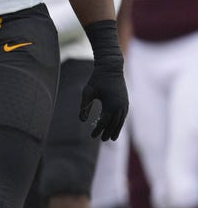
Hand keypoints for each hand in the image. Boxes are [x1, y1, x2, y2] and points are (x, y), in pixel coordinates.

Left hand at [80, 21, 127, 141]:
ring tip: (111, 137)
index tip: (92, 136)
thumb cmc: (97, 79)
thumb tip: (81, 120)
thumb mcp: (87, 91)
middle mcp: (120, 106)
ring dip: (116, 129)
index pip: (104, 122)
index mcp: (111, 104)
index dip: (98, 130)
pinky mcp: (126, 101)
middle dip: (108, 132)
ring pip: (121, 121)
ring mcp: (125, 104)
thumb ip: (84, 106)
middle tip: (102, 140)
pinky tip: (116, 125)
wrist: (111, 67)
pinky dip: (120, 122)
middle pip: (114, 124)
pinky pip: (124, 115)